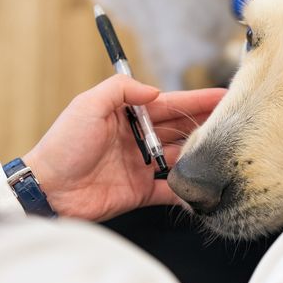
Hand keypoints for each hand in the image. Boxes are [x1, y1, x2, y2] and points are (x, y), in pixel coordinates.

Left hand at [23, 75, 224, 220]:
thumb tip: (155, 90)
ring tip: (225, 151)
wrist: (47, 190)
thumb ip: (121, 90)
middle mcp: (137, 140)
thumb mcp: (88, 105)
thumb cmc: (62, 145)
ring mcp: (140, 166)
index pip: (169, 104)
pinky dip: (187, 190)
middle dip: (206, 124)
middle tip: (234, 122)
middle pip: (180, 129)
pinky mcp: (140, 192)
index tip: (222, 96)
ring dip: (200, 154)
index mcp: (126, 116)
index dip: (196, 100)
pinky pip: (170, 190)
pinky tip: (205, 186)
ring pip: (180, 158)